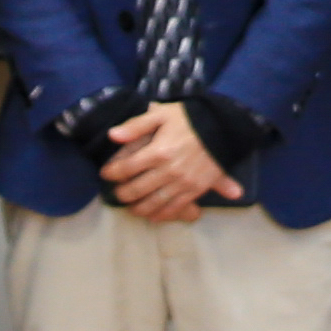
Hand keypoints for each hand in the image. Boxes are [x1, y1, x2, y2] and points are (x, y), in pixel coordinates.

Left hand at [102, 101, 245, 223]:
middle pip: (137, 189)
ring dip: (139, 208)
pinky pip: (175, 208)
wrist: (223, 127)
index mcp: (158, 152)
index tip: (106, 173)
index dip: (112, 172)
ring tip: (131, 208)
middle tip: (117, 193)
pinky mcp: (195, 190)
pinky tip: (153, 216)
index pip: (126, 168)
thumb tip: (112, 135)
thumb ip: (136, 125)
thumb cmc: (190, 118)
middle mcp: (168, 171)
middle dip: (122, 193)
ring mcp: (182, 183)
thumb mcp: (162, 114)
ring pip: (154, 203)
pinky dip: (161, 215)